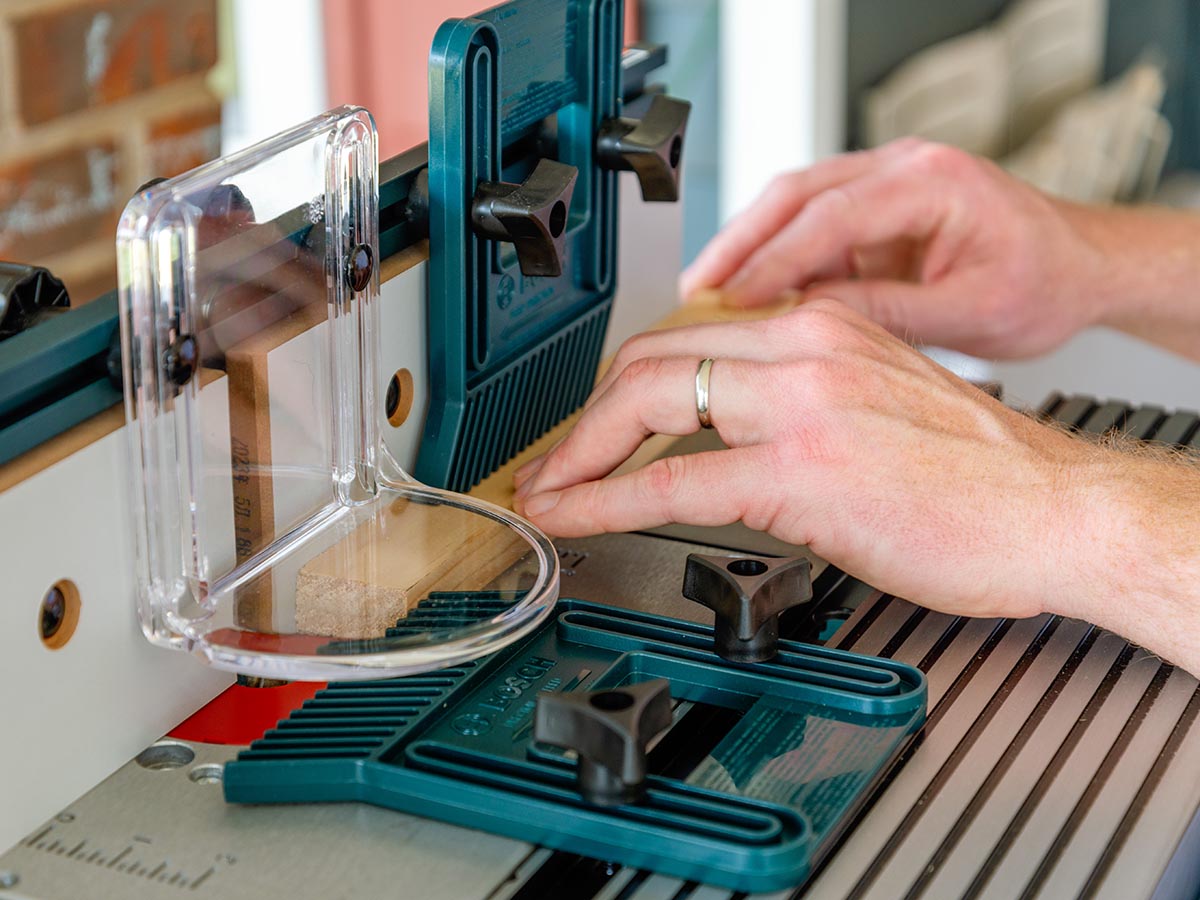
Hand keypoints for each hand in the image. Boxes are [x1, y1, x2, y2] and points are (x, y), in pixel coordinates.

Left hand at [513, 300, 1193, 636]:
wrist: (1057, 508)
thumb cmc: (983, 472)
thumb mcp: (882, 401)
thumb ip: (803, 401)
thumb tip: (735, 434)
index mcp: (825, 327)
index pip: (693, 336)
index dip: (625, 383)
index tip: (598, 419)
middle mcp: (807, 348)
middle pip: (654, 357)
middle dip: (588, 413)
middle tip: (558, 458)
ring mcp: (802, 405)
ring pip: (650, 401)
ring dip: (581, 451)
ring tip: (550, 490)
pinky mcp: (803, 471)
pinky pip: (675, 481)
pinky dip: (608, 500)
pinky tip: (578, 517)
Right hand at [679, 138, 1110, 358]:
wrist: (1080, 267)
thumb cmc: (1044, 282)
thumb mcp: (970, 313)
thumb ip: (887, 314)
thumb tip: (807, 324)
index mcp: (933, 180)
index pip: (830, 216)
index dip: (771, 261)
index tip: (729, 302)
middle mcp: (904, 167)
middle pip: (795, 194)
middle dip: (737, 244)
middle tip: (692, 293)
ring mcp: (886, 182)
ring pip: (793, 205)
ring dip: (747, 250)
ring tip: (705, 300)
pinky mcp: (876, 209)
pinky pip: (812, 227)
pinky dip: (777, 261)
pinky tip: (751, 300)